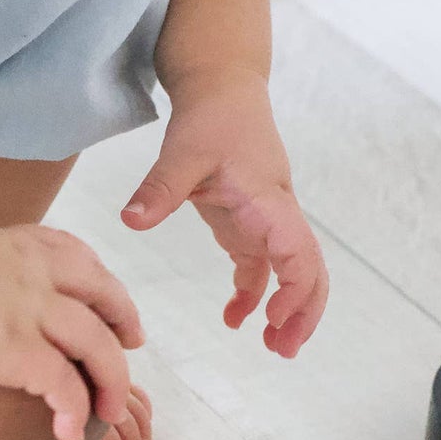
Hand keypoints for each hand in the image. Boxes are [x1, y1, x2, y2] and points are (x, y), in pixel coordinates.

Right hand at [0, 219, 143, 439]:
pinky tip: (71, 430)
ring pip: (96, 342)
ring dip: (112, 378)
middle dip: (123, 320)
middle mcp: (30, 272)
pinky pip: (64, 384)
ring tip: (110, 410)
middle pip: (100, 293)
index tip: (105, 296)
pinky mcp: (13, 348)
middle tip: (132, 343)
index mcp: (10, 245)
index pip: (72, 252)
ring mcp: (28, 309)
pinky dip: (76, 408)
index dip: (98, 278)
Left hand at [123, 66, 328, 356]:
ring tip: (271, 347)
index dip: (296, 291)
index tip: (274, 319)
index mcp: (270, 202)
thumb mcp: (182, 152)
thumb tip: (131, 221)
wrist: (222, 87)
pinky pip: (259, 268)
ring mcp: (264, 222)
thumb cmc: (211, 117)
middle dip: (304, 313)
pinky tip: (232, 319)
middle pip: (310, 271)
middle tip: (284, 351)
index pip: (300, 254)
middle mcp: (276, 215)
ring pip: (291, 274)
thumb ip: (160, 189)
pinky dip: (251, 295)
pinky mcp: (247, 224)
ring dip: (286, 311)